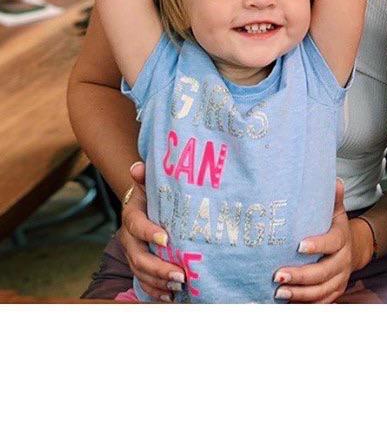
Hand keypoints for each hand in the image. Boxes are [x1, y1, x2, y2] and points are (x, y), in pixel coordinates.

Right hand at [118, 161, 184, 302]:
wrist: (144, 204)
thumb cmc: (152, 192)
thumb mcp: (150, 182)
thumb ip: (146, 176)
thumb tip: (137, 167)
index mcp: (132, 216)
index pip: (137, 226)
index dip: (149, 232)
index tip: (166, 238)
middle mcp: (129, 238)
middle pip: (139, 257)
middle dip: (159, 267)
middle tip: (181, 273)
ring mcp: (133, 253)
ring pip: (141, 272)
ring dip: (159, 282)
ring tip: (180, 285)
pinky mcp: (139, 265)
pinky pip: (144, 281)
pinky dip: (155, 291)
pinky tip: (170, 296)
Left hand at [273, 179, 359, 302]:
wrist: (353, 248)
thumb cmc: (335, 227)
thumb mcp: (335, 211)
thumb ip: (333, 198)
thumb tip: (335, 181)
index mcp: (342, 238)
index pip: (332, 242)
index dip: (317, 245)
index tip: (298, 246)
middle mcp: (343, 260)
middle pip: (324, 271)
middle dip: (300, 276)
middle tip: (278, 276)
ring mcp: (340, 278)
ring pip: (322, 290)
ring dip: (300, 294)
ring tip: (279, 293)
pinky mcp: (335, 291)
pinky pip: (322, 302)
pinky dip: (305, 304)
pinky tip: (287, 304)